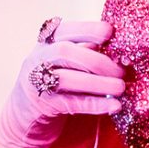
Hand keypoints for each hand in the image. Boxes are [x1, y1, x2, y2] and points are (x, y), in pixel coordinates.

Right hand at [0, 19, 124, 147]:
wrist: (26, 118)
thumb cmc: (56, 82)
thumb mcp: (66, 62)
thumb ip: (87, 52)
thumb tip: (122, 49)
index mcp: (46, 43)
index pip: (64, 29)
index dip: (88, 28)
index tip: (110, 32)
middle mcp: (38, 59)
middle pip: (65, 52)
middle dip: (98, 61)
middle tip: (121, 71)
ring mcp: (36, 82)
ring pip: (67, 78)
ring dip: (98, 83)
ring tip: (120, 88)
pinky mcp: (42, 106)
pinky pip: (72, 103)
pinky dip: (95, 104)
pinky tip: (115, 106)